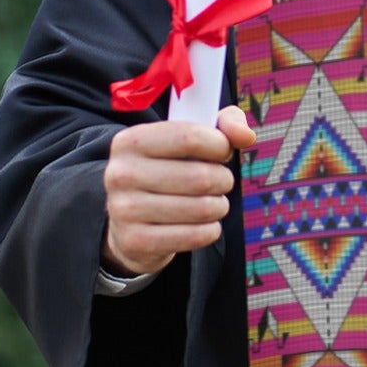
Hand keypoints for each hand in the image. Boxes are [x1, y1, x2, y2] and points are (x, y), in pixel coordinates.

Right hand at [101, 104, 256, 276]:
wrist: (130, 221)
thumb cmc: (169, 170)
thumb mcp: (190, 138)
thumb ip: (224, 125)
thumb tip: (246, 136)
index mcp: (131, 141)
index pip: (190, 137)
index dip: (220, 146)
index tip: (222, 152)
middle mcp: (121, 173)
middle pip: (200, 177)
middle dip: (223, 180)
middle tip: (219, 182)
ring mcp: (124, 209)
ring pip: (202, 208)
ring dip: (219, 206)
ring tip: (212, 203)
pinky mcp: (135, 241)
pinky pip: (195, 236)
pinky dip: (210, 230)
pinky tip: (203, 224)